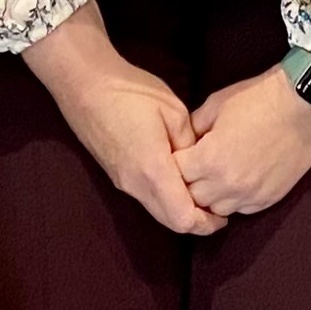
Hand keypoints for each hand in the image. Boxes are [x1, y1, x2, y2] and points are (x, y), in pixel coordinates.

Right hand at [27, 8, 222, 236]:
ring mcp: (123, 183)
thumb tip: (198, 165)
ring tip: (202, 196)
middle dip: (197, 223)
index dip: (206, 223)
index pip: (183, 217)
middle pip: (171, 221)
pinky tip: (179, 184)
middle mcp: (136, 185)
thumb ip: (190, 145)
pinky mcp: (117, 176)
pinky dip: (166, 201)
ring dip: (180, 212)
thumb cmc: (131, 93)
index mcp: (153, 170)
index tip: (225, 215)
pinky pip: (147, 199)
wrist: (86, 86)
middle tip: (218, 211)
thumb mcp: (173, 112)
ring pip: (157, 212)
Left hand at [181, 67, 310, 218]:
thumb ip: (195, 126)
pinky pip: (242, 210)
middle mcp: (227, 183)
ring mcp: (249, 194)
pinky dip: (236, 198)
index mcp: (209, 158)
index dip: (177, 162)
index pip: (176, 173)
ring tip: (218, 175)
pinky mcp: (268, 199)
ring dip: (213, 194)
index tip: (182, 153)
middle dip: (191, 181)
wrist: (303, 105)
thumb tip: (186, 139)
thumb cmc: (259, 99)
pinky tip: (239, 180)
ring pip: (216, 209)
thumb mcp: (217, 104)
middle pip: (193, 196)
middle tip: (197, 166)